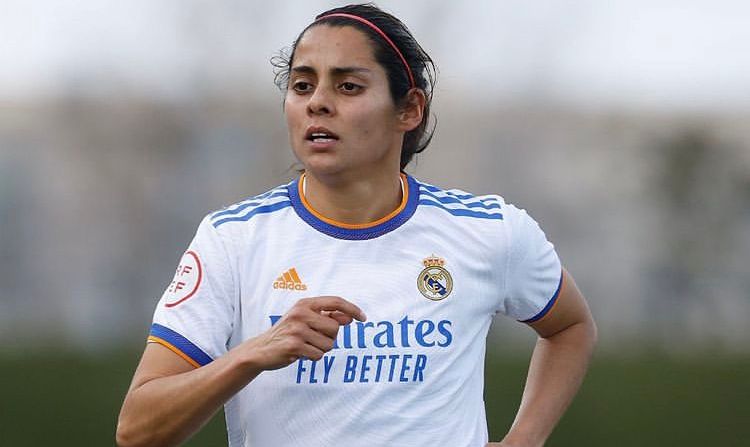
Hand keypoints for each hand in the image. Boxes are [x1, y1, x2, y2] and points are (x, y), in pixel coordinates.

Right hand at [248, 296, 365, 369]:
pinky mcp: (294, 345)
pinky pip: (319, 355)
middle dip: (330, 337)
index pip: (335, 302)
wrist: (261, 349)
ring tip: (306, 346)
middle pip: (335, 328)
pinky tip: (301, 354)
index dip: (352, 309)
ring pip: (329, 344)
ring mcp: (297, 329)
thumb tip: (349, 317)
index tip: (363, 318)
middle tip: (314, 339)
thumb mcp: (305, 319)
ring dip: (321, 349)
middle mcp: (301, 313)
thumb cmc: (288, 333)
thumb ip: (327, 317)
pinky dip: (313, 357)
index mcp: (305, 304)